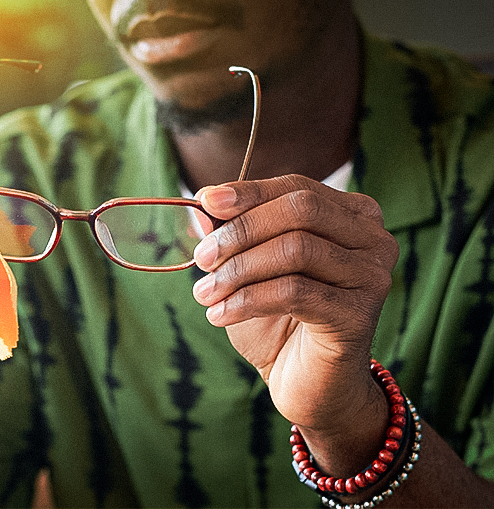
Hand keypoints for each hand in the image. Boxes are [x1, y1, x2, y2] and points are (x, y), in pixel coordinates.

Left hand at [192, 174, 398, 430]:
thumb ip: (231, 234)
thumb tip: (203, 206)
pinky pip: (293, 292)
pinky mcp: (359, 314)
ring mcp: (372, 276)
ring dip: (238, 269)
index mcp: (351, 216)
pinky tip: (219, 316)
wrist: (307, 386)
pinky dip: (246, 300)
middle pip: (300, 210)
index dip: (248, 192)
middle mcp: (373, 240)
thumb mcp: (247, 269)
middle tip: (201, 257)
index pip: (296, 188)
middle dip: (241, 230)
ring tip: (205, 293)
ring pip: (295, 249)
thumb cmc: (277, 321)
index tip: (204, 202)